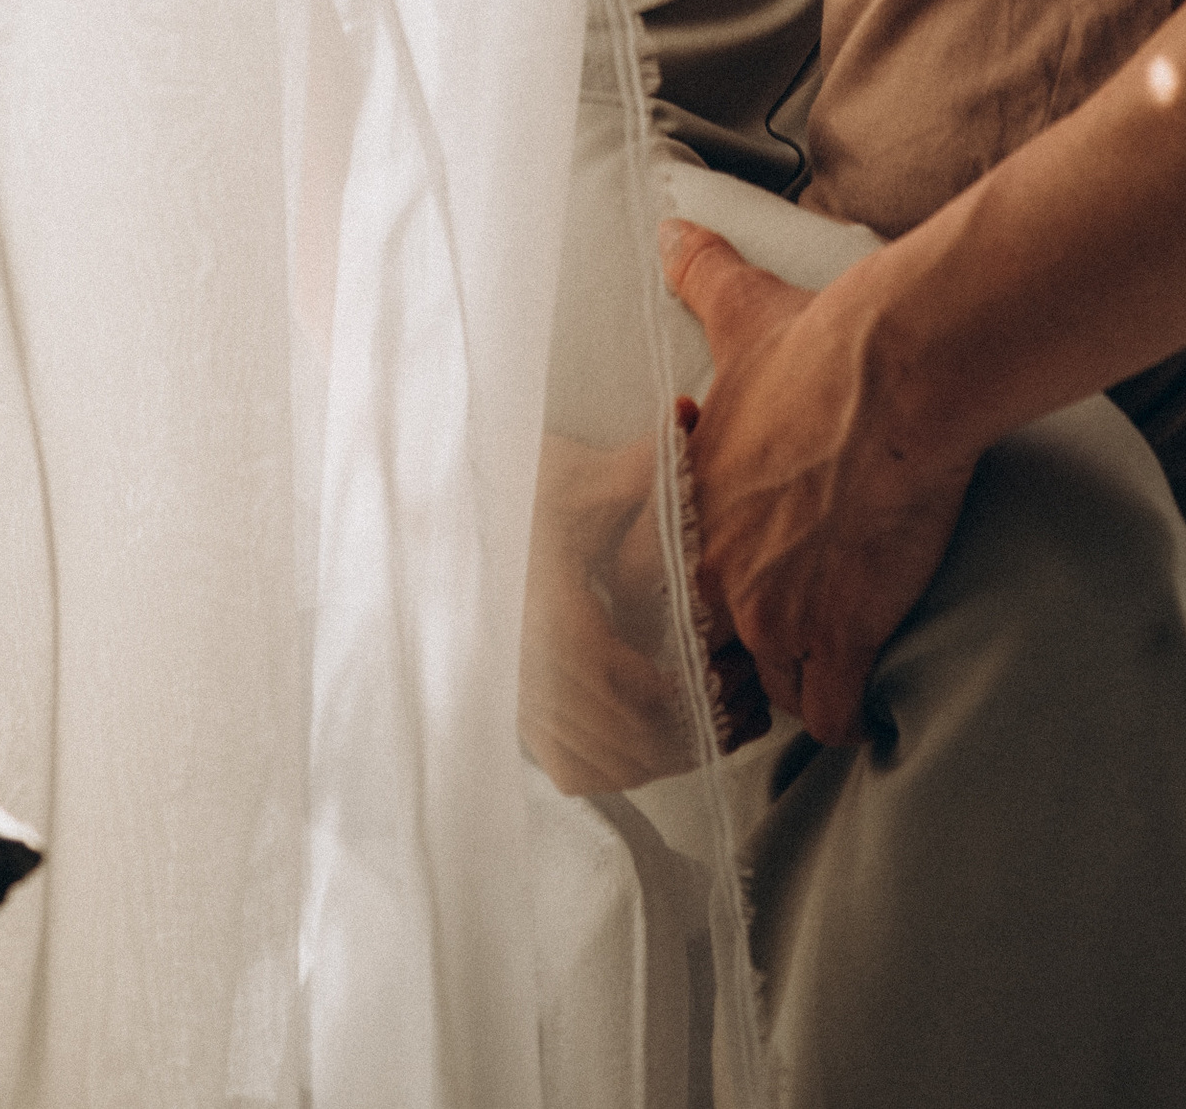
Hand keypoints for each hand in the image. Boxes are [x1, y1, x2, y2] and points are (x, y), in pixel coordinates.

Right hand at [520, 430, 767, 794]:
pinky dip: (617, 769)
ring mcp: (516, 698)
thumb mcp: (578, 476)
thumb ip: (638, 464)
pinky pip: (570, 769)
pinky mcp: (512, 712)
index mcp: (549, 619)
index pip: (627, 689)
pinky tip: (650, 738)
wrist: (449, 516)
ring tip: (709, 719)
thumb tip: (687, 417)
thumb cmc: (518, 492)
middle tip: (736, 701)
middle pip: (623, 741)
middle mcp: (527, 672)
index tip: (728, 681)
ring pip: (600, 766)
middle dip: (690, 732)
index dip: (686, 700)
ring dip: (662, 756)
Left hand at [661, 221, 977, 750]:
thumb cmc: (823, 341)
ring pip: (764, 692)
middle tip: (769, 636)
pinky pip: (829, 715)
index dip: (683, 595)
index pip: (645, 591)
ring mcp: (775, 614)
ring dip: (791, 681)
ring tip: (819, 660)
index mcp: (686, 511)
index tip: (718, 590)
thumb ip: (699, 277)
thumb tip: (674, 228)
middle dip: (730, 656)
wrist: (899, 370)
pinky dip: (847, 710)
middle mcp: (716, 573)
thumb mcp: (741, 309)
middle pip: (698, 656)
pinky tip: (863, 685)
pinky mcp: (839, 636)